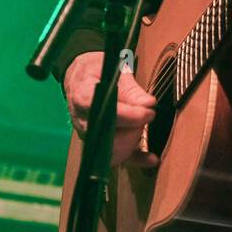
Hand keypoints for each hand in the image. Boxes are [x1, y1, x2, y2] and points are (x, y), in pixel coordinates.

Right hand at [64, 51, 160, 168]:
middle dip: (133, 132)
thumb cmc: (97, 71)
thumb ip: (131, 90)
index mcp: (84, 98)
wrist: (80, 77)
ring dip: (133, 144)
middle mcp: (83, 122)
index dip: (131, 116)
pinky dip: (135, 160)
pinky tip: (151, 159)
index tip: (149, 112)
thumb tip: (149, 104)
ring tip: (144, 129)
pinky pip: (117, 158)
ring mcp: (89, 135)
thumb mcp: (114, 71)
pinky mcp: (98, 144)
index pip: (107, 114)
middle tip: (147, 116)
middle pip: (109, 139)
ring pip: (112, 152)